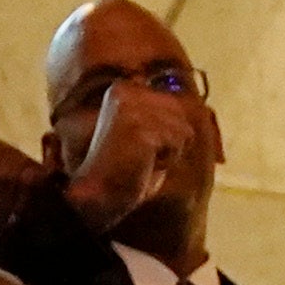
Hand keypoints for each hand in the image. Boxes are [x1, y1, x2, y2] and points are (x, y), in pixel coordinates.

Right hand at [56, 83, 209, 236]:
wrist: (99, 195)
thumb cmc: (124, 170)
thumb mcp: (145, 133)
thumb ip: (162, 116)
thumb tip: (186, 105)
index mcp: (123, 88)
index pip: (173, 103)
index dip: (168, 132)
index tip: (141, 146)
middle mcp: (126, 91)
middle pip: (180, 113)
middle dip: (171, 140)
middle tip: (142, 155)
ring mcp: (132, 108)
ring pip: (182, 129)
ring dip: (169, 151)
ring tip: (141, 160)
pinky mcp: (139, 128)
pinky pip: (177, 142)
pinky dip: (167, 159)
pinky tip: (143, 164)